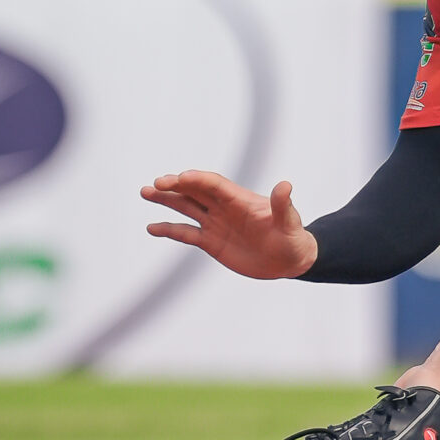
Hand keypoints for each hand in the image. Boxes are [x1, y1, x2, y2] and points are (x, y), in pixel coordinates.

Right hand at [140, 170, 317, 279]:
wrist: (290, 260)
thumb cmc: (293, 238)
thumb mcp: (289, 223)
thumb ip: (283, 206)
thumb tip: (285, 185)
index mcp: (240, 200)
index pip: (214, 185)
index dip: (198, 180)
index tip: (180, 179)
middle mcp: (224, 208)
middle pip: (195, 191)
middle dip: (175, 186)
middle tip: (156, 184)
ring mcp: (216, 223)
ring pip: (186, 207)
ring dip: (166, 200)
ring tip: (146, 192)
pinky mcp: (211, 241)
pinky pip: (185, 233)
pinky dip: (168, 229)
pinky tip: (151, 228)